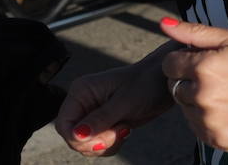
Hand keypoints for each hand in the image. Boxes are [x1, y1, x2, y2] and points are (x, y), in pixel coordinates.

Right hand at [55, 60, 170, 156]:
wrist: (163, 82)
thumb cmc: (145, 84)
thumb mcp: (124, 103)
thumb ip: (100, 119)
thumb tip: (77, 135)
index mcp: (81, 91)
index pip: (64, 124)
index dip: (78, 137)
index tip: (101, 137)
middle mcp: (83, 103)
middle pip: (72, 137)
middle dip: (94, 142)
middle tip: (117, 133)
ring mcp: (92, 113)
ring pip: (84, 144)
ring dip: (104, 144)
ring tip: (123, 129)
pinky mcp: (102, 123)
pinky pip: (97, 144)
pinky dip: (110, 145)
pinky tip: (124, 131)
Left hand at [159, 17, 227, 151]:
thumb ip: (195, 33)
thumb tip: (164, 24)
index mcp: (205, 67)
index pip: (168, 65)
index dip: (182, 61)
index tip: (199, 61)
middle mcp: (202, 96)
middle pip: (174, 87)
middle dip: (189, 80)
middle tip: (216, 78)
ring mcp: (208, 121)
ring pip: (184, 108)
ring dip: (196, 101)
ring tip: (224, 94)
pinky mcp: (216, 140)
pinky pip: (196, 127)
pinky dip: (206, 119)